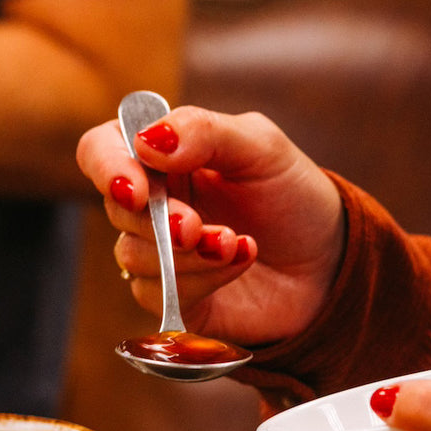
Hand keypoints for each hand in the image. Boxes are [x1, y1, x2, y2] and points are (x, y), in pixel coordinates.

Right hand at [75, 105, 345, 347]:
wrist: (330, 261)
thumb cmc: (293, 196)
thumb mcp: (261, 147)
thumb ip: (205, 131)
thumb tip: (145, 141)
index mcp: (162, 155)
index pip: (101, 150)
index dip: (108, 168)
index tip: (136, 190)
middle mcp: (152, 203)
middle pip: (116, 209)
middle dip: (160, 222)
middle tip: (199, 227)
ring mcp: (159, 254)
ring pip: (135, 257)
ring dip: (189, 254)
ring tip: (237, 243)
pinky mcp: (173, 298)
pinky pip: (158, 294)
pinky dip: (202, 279)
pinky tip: (240, 260)